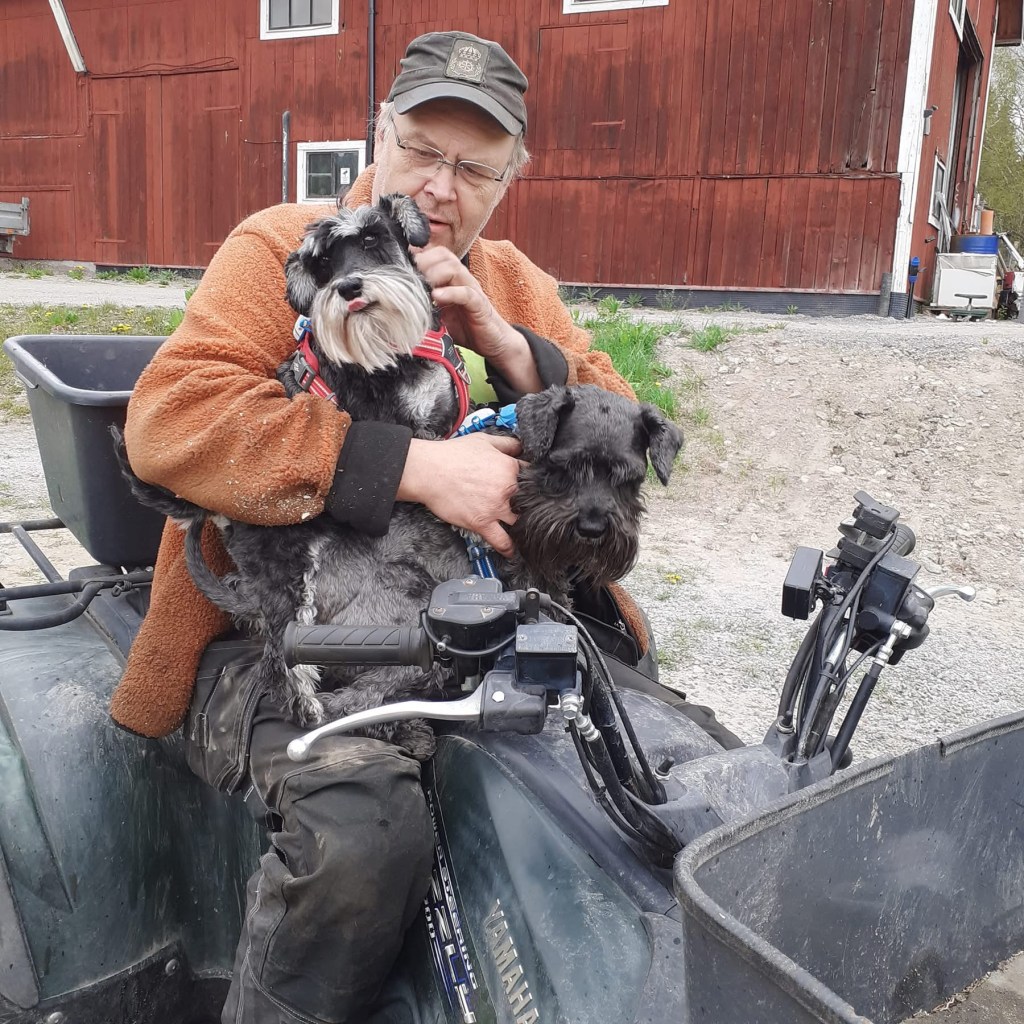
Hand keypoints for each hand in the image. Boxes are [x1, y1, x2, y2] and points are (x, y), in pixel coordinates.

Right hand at [396, 433, 522, 555]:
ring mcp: (495, 508)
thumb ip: (507, 444)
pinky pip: (501, 541)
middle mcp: (507, 489)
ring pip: (519, 523)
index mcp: (510, 468)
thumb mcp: (484, 440)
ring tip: (525, 532)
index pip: (531, 478)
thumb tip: (521, 446)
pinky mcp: (481, 523)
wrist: (429, 471)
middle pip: (529, 503)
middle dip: (530, 507)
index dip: (531, 484)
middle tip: (529, 512)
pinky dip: (509, 548)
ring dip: (523, 527)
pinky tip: (513, 550)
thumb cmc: (452, 455)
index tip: (531, 491)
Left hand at [414, 247, 542, 393]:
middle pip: (443, 256)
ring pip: (454, 269)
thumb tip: (396, 303)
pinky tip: (437, 297)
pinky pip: (466, 294)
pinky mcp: (479, 305)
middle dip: (424, 262)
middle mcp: (462, 279)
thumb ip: (423, 304)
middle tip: (409, 275)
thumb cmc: (466, 327)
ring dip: (435, 274)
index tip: (401, 266)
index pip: (435, 255)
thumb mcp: (439, 313)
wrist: (492, 342)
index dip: (418, 256)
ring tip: (422, 285)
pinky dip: (451, 293)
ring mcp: (472, 290)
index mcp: (451, 279)